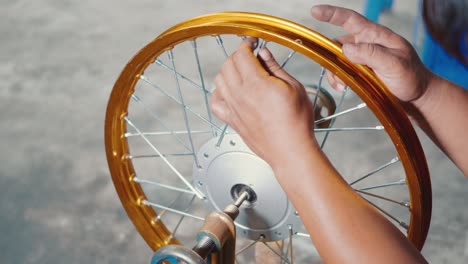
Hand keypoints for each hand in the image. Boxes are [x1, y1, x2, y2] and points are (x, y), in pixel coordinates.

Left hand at [211, 38, 316, 167]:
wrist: (290, 151)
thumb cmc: (296, 124)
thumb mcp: (294, 87)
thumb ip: (275, 68)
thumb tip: (264, 53)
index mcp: (256, 84)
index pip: (241, 54)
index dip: (247, 44)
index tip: (253, 42)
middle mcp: (240, 95)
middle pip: (228, 64)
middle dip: (238, 55)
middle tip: (249, 55)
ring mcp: (234, 108)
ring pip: (219, 80)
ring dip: (228, 70)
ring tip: (241, 71)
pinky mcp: (232, 121)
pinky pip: (215, 102)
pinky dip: (218, 93)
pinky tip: (229, 91)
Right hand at [311, 5, 435, 104]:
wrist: (417, 95)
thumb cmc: (411, 77)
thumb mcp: (394, 64)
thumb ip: (371, 54)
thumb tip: (345, 48)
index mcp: (375, 35)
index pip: (351, 19)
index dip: (332, 14)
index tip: (315, 10)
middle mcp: (366, 43)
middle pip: (338, 42)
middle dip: (331, 57)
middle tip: (337, 75)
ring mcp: (362, 57)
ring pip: (337, 59)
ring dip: (335, 72)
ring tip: (342, 86)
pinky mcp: (360, 70)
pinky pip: (341, 70)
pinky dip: (338, 79)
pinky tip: (343, 87)